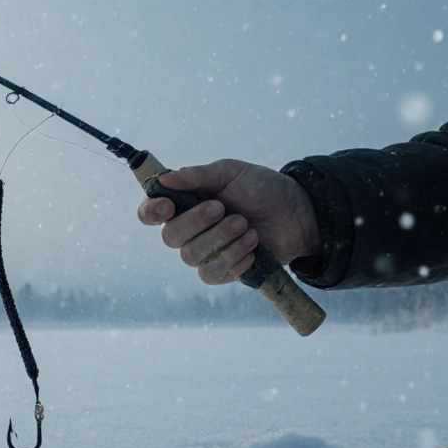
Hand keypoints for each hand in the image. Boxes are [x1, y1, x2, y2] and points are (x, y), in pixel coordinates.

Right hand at [135, 159, 319, 284]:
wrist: (296, 212)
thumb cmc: (261, 188)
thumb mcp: (230, 173)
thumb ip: (196, 176)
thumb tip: (163, 178)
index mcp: (184, 203)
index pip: (150, 213)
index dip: (151, 212)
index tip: (168, 206)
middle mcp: (189, 230)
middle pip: (170, 237)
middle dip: (197, 223)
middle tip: (224, 209)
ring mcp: (205, 253)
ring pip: (191, 257)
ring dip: (221, 240)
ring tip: (247, 227)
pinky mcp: (224, 272)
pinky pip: (212, 274)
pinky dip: (233, 259)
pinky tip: (252, 246)